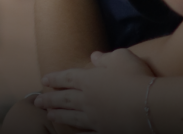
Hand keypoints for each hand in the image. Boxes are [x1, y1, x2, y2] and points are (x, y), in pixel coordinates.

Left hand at [36, 50, 154, 133]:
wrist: (146, 105)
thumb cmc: (134, 77)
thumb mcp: (121, 58)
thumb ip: (106, 58)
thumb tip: (94, 56)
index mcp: (89, 80)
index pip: (67, 78)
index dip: (55, 78)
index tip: (44, 80)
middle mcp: (86, 100)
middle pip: (63, 99)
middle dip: (49, 100)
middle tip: (37, 102)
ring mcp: (93, 118)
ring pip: (70, 117)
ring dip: (58, 115)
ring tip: (48, 115)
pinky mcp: (102, 131)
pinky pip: (85, 133)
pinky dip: (77, 133)